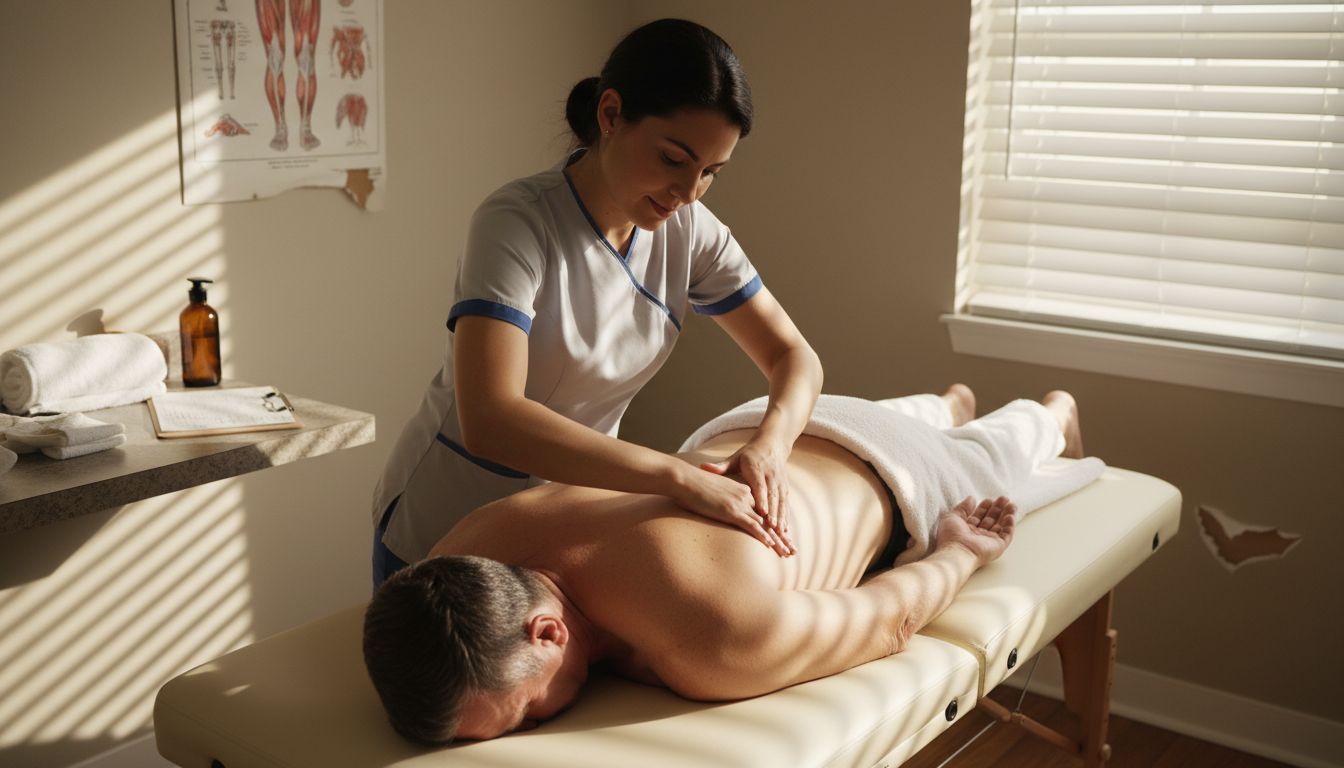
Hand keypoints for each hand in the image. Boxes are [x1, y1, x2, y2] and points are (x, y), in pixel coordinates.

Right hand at [674, 464, 792, 556]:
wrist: (685, 479)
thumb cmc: (694, 486)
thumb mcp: (713, 493)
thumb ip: (721, 500)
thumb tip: (720, 509)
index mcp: (743, 491)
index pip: (764, 512)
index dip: (775, 526)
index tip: (784, 537)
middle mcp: (745, 497)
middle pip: (768, 520)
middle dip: (782, 537)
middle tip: (792, 550)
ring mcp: (739, 503)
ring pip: (763, 525)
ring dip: (777, 541)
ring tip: (787, 553)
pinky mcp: (731, 510)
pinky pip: (750, 525)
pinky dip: (761, 535)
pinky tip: (769, 545)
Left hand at [699, 440, 794, 554]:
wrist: (772, 445)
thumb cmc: (749, 454)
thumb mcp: (735, 458)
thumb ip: (721, 466)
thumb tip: (703, 467)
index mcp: (756, 469)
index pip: (760, 486)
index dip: (762, 499)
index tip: (762, 512)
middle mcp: (770, 475)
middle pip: (772, 496)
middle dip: (773, 513)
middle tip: (772, 528)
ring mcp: (779, 482)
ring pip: (780, 501)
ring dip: (781, 517)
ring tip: (780, 532)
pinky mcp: (784, 487)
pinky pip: (785, 503)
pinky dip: (786, 516)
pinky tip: (785, 530)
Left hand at [935, 496, 1015, 566]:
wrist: (957, 552)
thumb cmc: (951, 536)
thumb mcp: (953, 516)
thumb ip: (963, 507)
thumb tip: (971, 498)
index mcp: (967, 529)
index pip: (979, 516)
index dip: (984, 507)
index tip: (989, 499)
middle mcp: (978, 536)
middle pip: (991, 520)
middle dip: (998, 509)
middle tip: (1004, 498)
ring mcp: (989, 541)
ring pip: (1001, 526)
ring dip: (1007, 515)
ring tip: (1012, 504)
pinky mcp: (998, 547)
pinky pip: (1006, 535)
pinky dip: (1010, 526)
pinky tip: (1010, 516)